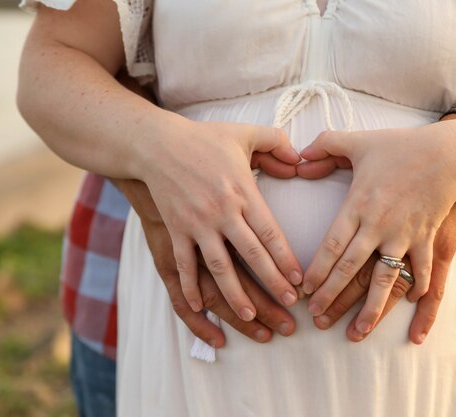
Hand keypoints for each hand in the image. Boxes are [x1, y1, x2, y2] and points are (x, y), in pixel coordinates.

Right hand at [138, 120, 303, 320]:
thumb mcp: (245, 134)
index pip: (270, 233)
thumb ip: (277, 143)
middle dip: (272, 283)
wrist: (156, 143)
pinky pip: (184, 264)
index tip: (299, 280)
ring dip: (236, 295)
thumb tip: (300, 159)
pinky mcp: (175, 229)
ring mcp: (196, 223)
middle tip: (290, 305)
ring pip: (220, 267)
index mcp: (243, 191)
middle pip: (252, 255)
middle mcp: (222, 212)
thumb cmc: (204, 139)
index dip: (286, 259)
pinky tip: (201, 307)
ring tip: (251, 317)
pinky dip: (190, 287)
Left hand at [297, 124, 455, 334]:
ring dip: (371, 308)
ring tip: (357, 332)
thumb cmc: (401, 147)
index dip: (317, 270)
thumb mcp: (359, 141)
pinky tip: (413, 311)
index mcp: (359, 204)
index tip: (304, 290)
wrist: (449, 152)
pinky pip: (423, 271)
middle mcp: (379, 225)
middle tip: (317, 317)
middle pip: (351, 268)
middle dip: (332, 295)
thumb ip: (325, 146)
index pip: (332, 245)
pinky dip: (420, 291)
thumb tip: (298, 158)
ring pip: (385, 279)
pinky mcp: (428, 238)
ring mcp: (405, 234)